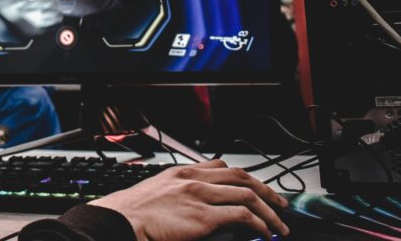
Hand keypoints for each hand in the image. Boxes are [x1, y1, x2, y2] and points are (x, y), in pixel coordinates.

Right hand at [89, 159, 289, 240]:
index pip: (222, 166)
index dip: (244, 178)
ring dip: (269, 211)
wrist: (121, 221)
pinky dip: (259, 225)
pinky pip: (243, 216)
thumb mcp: (157, 192)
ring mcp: (201, 196)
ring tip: (278, 225)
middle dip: (266, 191)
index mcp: (182, 172)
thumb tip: (199, 205)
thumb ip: (180, 192)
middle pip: (241, 177)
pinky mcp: (204, 217)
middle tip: (279, 204)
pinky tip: (264, 234)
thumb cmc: (133, 213)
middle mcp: (194, 179)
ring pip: (248, 195)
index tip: (254, 188)